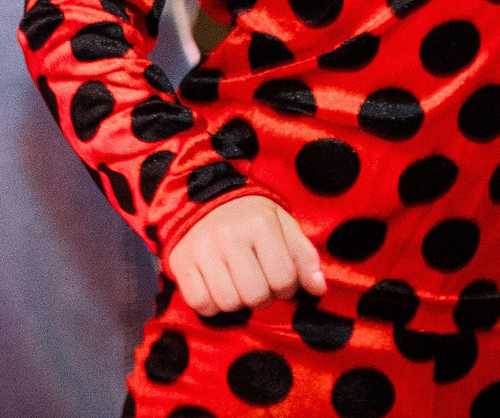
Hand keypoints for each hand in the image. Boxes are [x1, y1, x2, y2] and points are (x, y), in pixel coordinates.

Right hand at [165, 194, 325, 313]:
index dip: (286, 287)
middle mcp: (229, 236)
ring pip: (228, 303)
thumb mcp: (282, 224)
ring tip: (237, 284)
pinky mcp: (180, 262)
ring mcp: (202, 250)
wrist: (201, 195)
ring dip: (237, 301)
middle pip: (255, 295)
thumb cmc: (250, 215)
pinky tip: (217, 288)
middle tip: (257, 281)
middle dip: (262, 296)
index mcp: (261, 224)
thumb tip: (319, 288)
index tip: (278, 277)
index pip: (283, 279)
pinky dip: (211, 305)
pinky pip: (200, 304)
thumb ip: (304, 255)